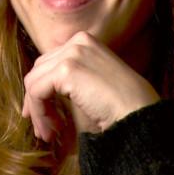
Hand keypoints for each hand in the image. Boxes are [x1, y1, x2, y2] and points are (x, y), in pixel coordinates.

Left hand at [22, 31, 159, 141]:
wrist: (139, 113)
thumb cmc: (120, 106)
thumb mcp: (90, 84)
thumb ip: (69, 79)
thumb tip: (37, 91)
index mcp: (84, 41)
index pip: (49, 62)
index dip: (41, 89)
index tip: (44, 115)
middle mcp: (77, 41)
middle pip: (39, 69)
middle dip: (36, 101)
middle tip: (44, 128)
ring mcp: (72, 53)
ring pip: (34, 81)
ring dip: (38, 111)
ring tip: (49, 133)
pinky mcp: (67, 69)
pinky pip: (36, 91)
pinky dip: (39, 113)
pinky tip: (52, 129)